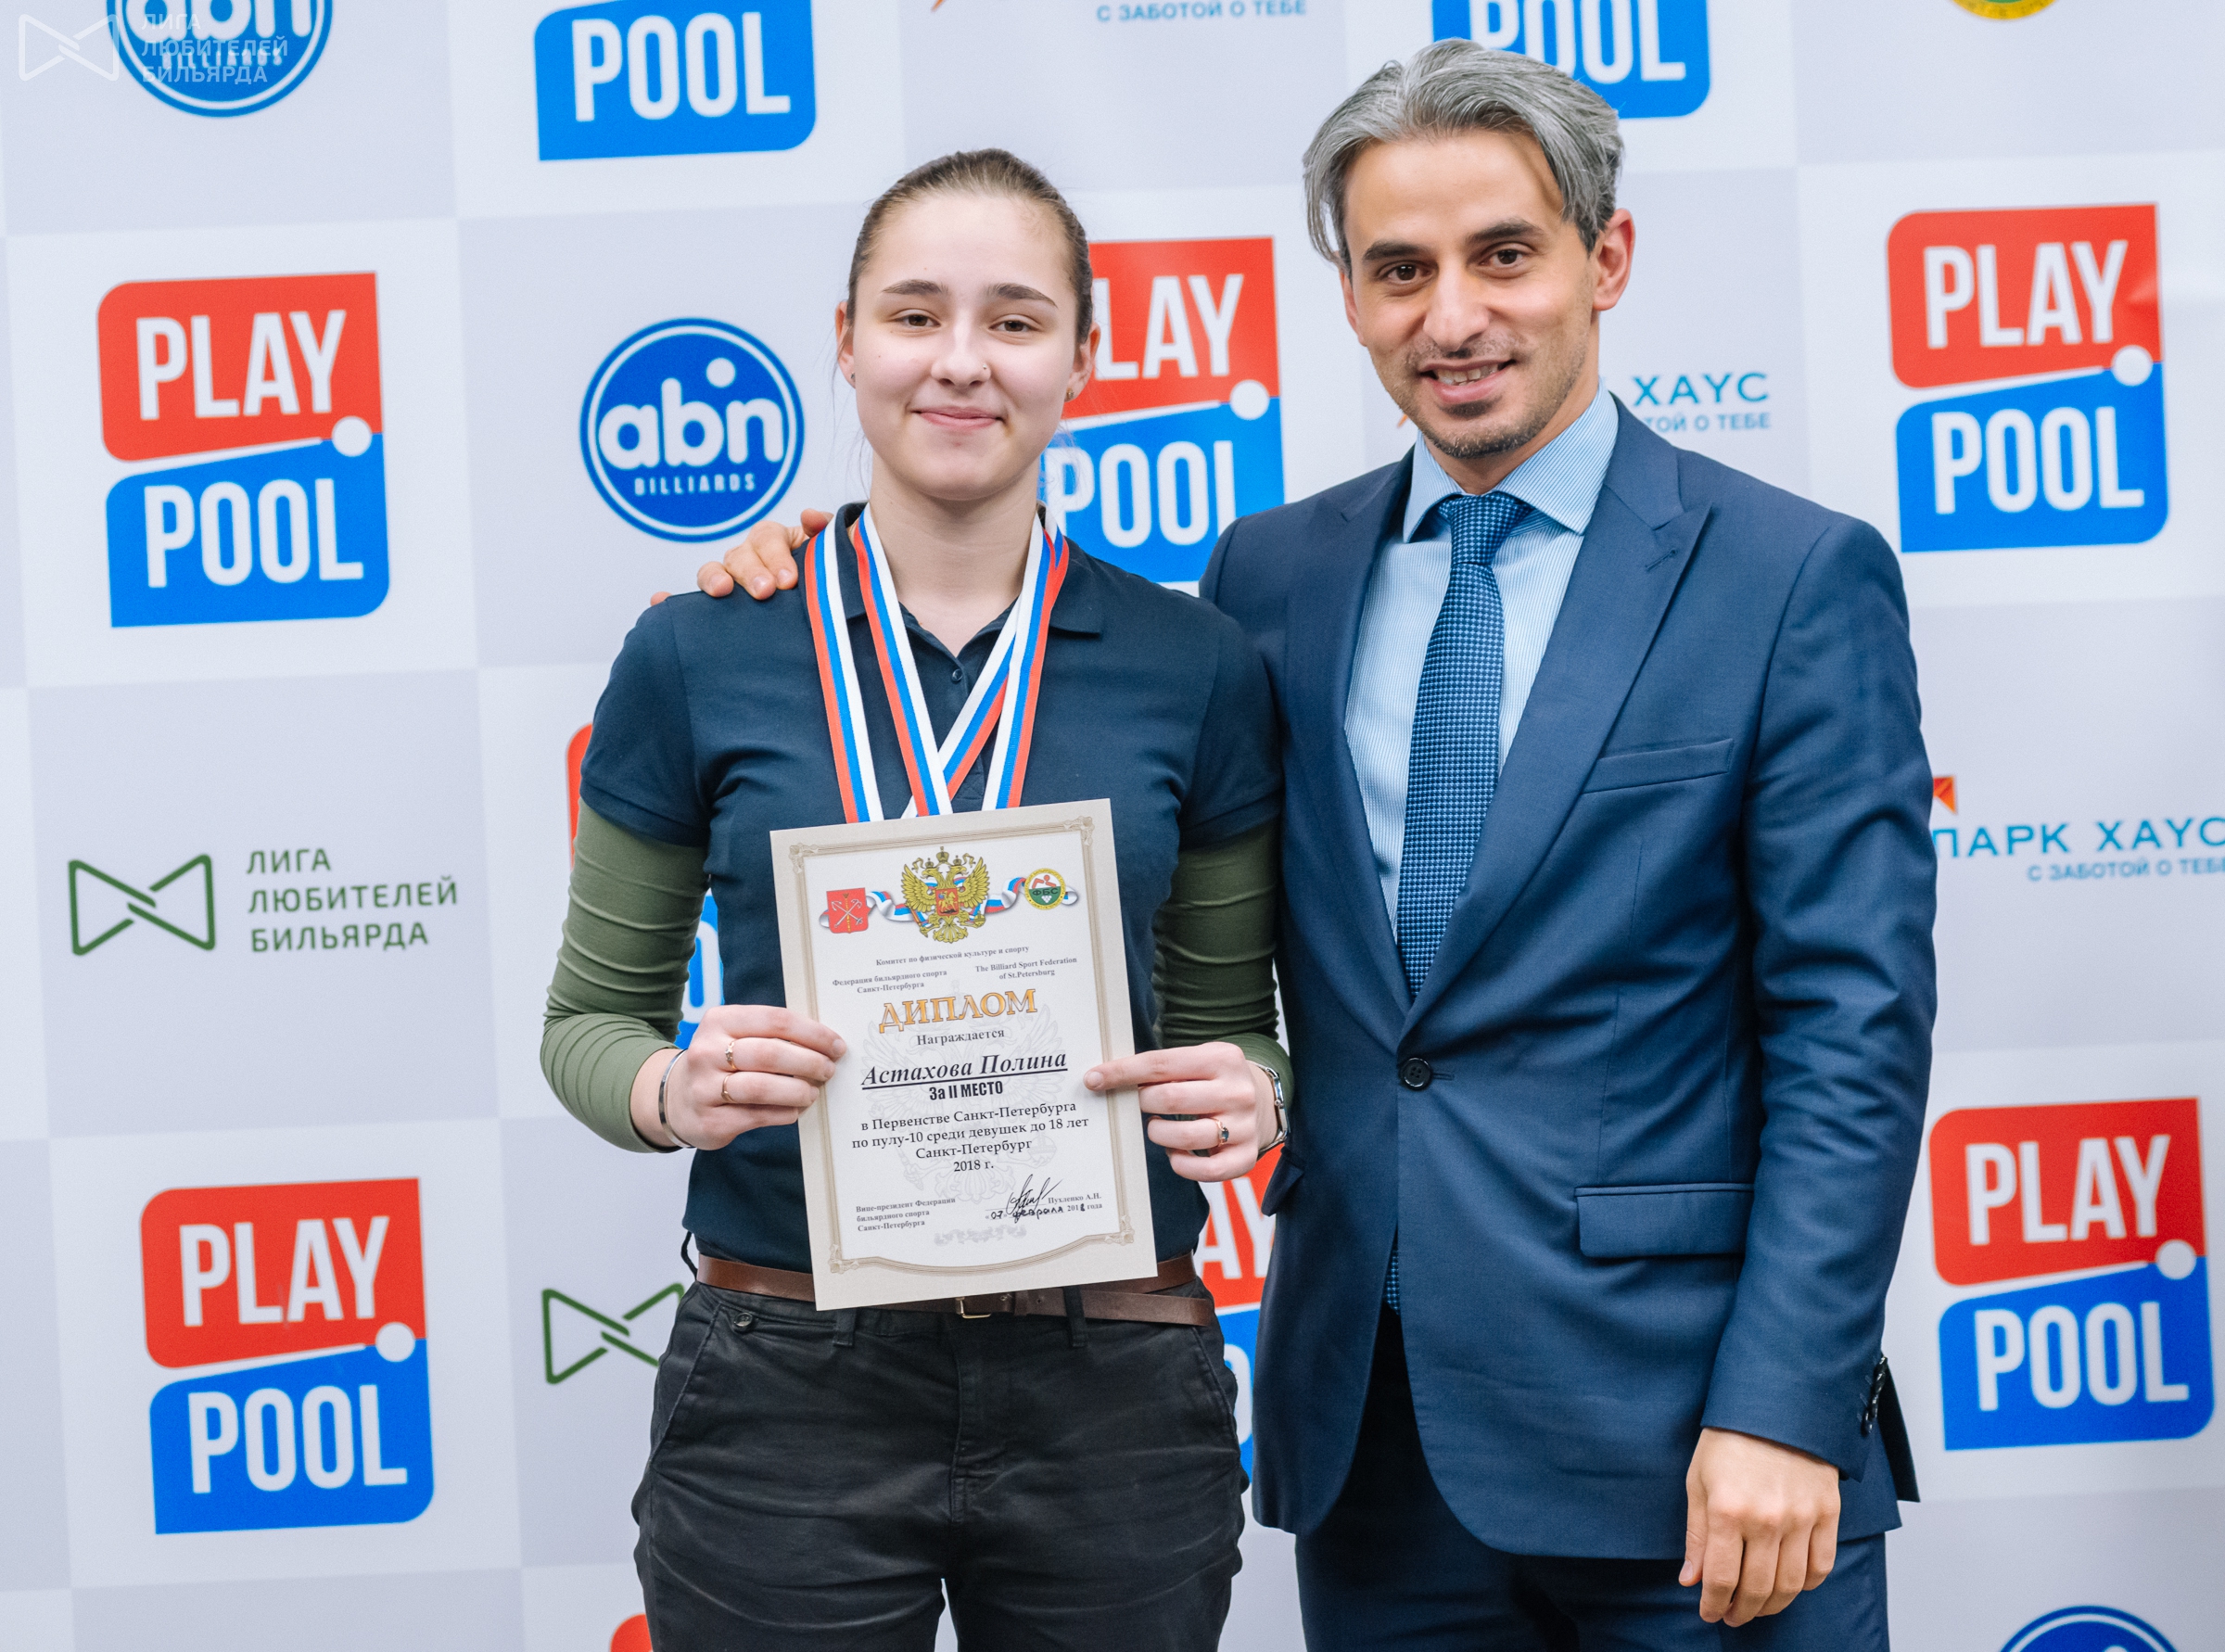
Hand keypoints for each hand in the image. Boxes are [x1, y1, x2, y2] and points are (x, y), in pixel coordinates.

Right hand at [629, 1005, 844, 1150]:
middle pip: (770, 1053)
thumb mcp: (735, 1036)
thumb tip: (825, 1044)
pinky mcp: (709, 1120)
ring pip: (761, 1087)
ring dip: (797, 1090)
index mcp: (719, 1020)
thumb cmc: (720, 1062)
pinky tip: (795, 1110)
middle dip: (808, 1062)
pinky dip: (783, 1113)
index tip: (836, 1045)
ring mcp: (704, 1087)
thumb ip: (772, 1035)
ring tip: (813, 1092)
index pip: (775, 1020)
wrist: (674, 1098)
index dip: (812, 1033)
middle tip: (828, 1069)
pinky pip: (756, 1116)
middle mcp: (706, 1051)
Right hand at [697, 509, 825, 601]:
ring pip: (717, 568)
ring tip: (723, 590)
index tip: (788, 580)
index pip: (768, 538)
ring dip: (717, 577)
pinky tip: (693, 596)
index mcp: (773, 538)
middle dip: (753, 573)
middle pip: (742, 555)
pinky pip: (703, 586)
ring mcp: (733, 573)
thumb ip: (823, 530)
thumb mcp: (825, 548)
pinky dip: (697, 588)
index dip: (776, 557)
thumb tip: (810, 516)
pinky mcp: (723, 595)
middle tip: (765, 591)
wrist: (817, 600)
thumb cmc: (819, 569)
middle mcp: (749, 553)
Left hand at [1082, 1043, 1273, 1182]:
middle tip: (1139, 1104)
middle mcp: (1238, 1091)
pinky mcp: (1245, 1157)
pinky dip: (1180, 1164)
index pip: (1161, 1065)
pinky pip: (1205, 1171)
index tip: (1094, 1079)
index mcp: (1223, 1058)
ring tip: (1158, 1127)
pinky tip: (1175, 1153)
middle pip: (1170, 1099)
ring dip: (1158, 1134)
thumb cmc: (1214, 1081)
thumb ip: (1161, 1068)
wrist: (1261, 1103)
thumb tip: (1104, 1077)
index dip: (1123, 1073)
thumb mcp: (1198, 1061)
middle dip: (1142, 1103)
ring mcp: (1244, 1127)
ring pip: (1184, 1136)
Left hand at [1680, 1426, 1839, 1625]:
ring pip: (1791, 1585)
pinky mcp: (1828, 1512)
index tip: (1709, 1613)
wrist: (1776, 1403)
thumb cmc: (1730, 1439)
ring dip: (1772, 1605)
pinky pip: (1821, 1565)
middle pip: (1758, 1588)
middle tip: (1732, 1616)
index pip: (1721, 1578)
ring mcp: (1802, 1517)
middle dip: (1741, 1611)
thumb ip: (1697, 1535)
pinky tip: (1790, 1585)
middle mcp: (1767, 1519)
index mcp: (1728, 1510)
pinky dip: (1806, 1584)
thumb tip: (1691, 1580)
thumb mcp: (1698, 1480)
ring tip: (1757, 1607)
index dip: (1713, 1604)